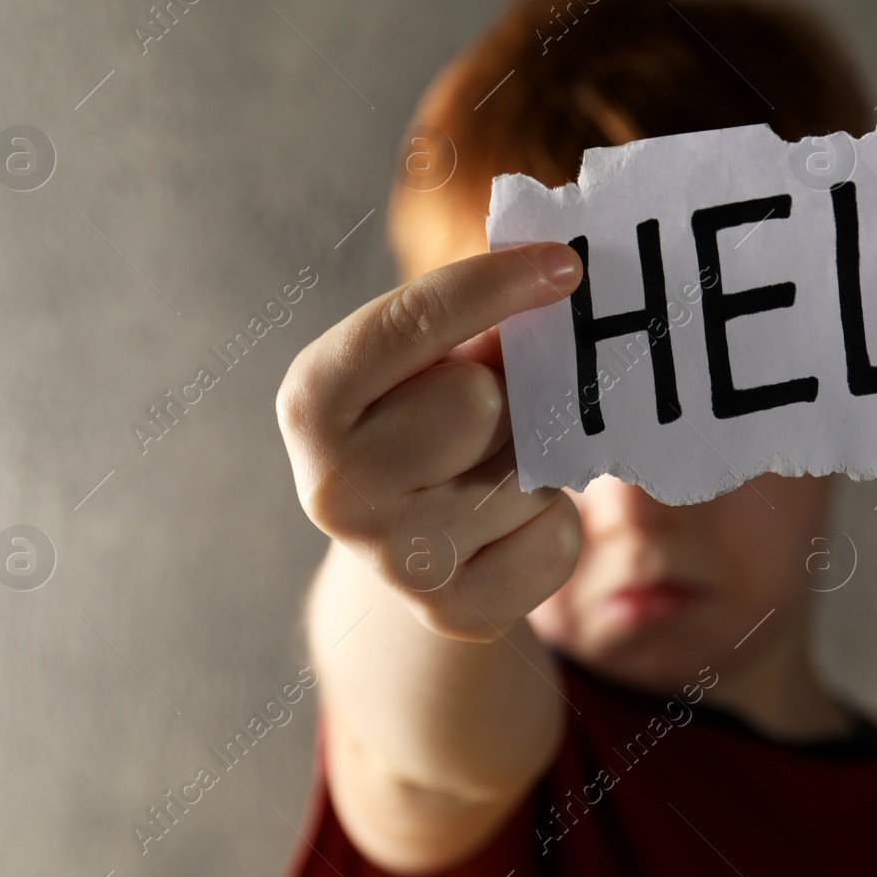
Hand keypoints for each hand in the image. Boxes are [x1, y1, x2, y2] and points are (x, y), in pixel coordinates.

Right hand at [276, 243, 584, 640]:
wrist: (397, 542)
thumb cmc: (421, 416)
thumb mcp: (425, 357)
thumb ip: (478, 318)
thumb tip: (562, 283)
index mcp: (311, 402)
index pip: (411, 322)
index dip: (495, 284)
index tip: (565, 264)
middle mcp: (335, 489)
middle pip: (479, 401)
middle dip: (507, 394)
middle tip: (498, 406)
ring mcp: (393, 561)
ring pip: (529, 474)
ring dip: (536, 460)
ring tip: (496, 465)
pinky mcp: (456, 612)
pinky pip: (557, 539)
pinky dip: (554, 522)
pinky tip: (511, 519)